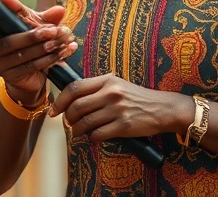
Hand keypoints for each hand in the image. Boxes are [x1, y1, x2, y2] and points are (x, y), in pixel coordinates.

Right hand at [0, 0, 76, 105]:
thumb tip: (59, 10)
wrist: (32, 75)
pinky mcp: (12, 77)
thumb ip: (46, 18)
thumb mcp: (36, 27)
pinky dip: (49, 58)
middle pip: (9, 42)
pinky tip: (63, 51)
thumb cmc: (30, 43)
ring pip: (22, 55)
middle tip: (53, 30)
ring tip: (63, 40)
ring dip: (45, 47)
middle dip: (33, 35)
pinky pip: (31, 66)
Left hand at [49, 74, 192, 141]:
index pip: (74, 88)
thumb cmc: (137, 98)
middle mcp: (111, 93)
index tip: (54, 111)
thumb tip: (70, 98)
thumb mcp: (117, 85)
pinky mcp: (124, 126)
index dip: (60, 101)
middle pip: (76, 107)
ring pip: (85, 123)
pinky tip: (95, 136)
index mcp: (107, 80)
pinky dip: (92, 138)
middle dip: (68, 119)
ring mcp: (117, 109)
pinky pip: (97, 135)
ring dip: (78, 131)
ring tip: (80, 132)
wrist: (162, 108)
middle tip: (70, 124)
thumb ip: (96, 88)